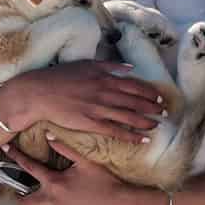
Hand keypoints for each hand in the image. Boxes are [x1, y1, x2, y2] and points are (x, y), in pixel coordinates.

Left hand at [0, 136, 164, 204]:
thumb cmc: (105, 182)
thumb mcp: (85, 162)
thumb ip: (65, 149)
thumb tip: (49, 136)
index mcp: (54, 183)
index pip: (28, 168)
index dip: (15, 156)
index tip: (6, 149)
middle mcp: (52, 201)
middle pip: (24, 203)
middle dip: (21, 197)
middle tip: (26, 190)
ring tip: (52, 197)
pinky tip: (69, 204)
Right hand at [5, 60, 165, 143]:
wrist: (40, 92)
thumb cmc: (61, 76)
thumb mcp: (86, 64)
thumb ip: (109, 66)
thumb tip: (129, 68)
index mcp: (105, 77)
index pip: (134, 86)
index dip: (149, 93)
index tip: (159, 98)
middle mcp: (105, 93)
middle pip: (135, 102)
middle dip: (152, 108)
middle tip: (164, 113)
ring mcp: (99, 109)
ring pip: (129, 117)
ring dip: (146, 122)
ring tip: (157, 126)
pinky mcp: (91, 124)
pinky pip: (116, 131)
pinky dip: (131, 136)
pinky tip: (143, 140)